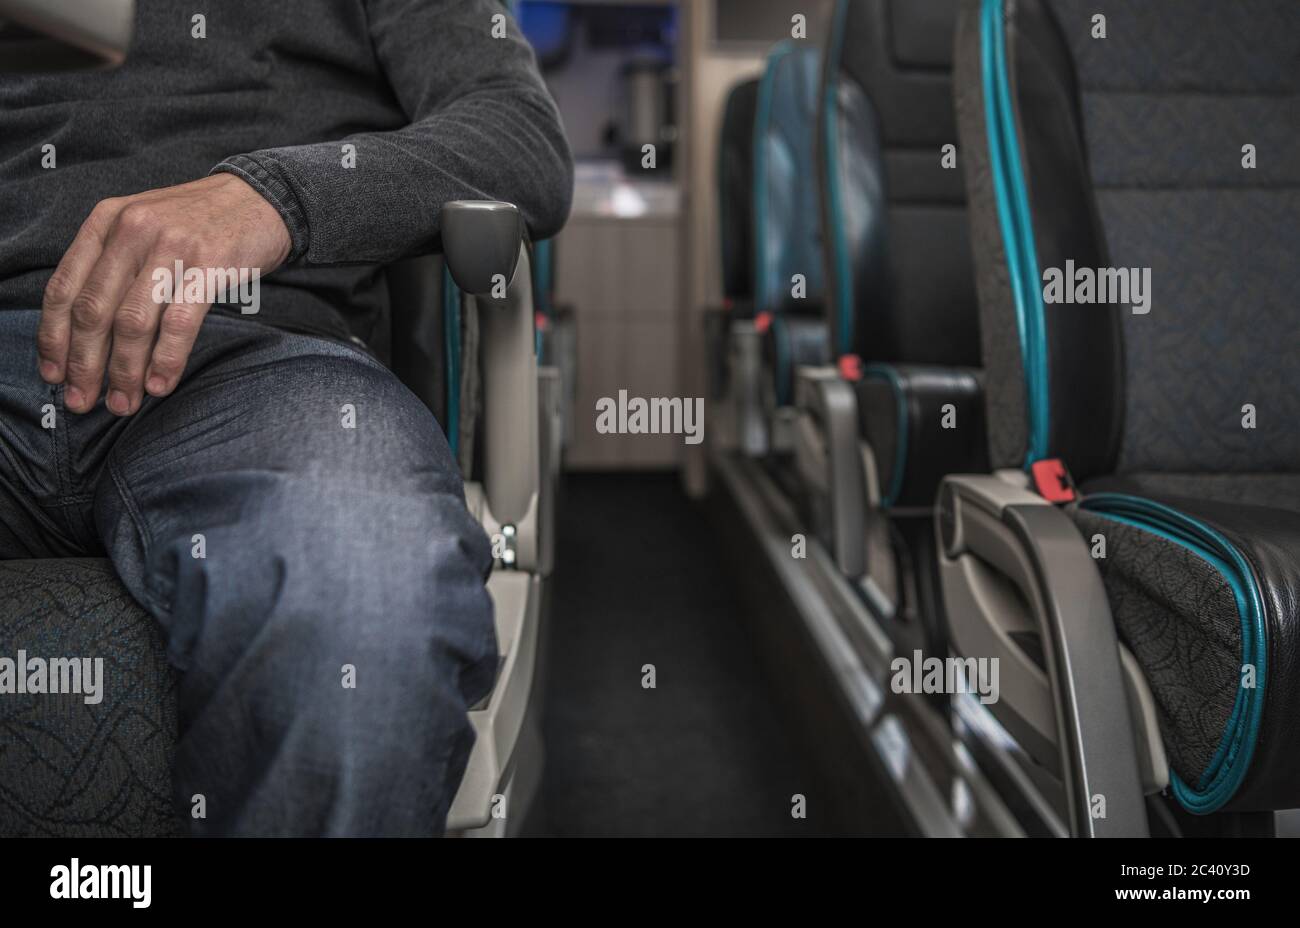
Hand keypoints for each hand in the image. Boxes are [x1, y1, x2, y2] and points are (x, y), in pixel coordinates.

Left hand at [38, 174, 291, 414]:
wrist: (260, 198)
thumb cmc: (199, 223)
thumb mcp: (142, 228)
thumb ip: (112, 265)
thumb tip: (87, 334)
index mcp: (106, 221)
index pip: (65, 288)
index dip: (54, 338)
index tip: (54, 375)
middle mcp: (132, 230)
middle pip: (94, 311)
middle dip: (86, 365)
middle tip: (84, 401)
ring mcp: (172, 246)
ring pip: (133, 322)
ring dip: (125, 371)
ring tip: (124, 402)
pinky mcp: (210, 264)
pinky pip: (179, 322)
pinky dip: (166, 359)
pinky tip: (160, 384)